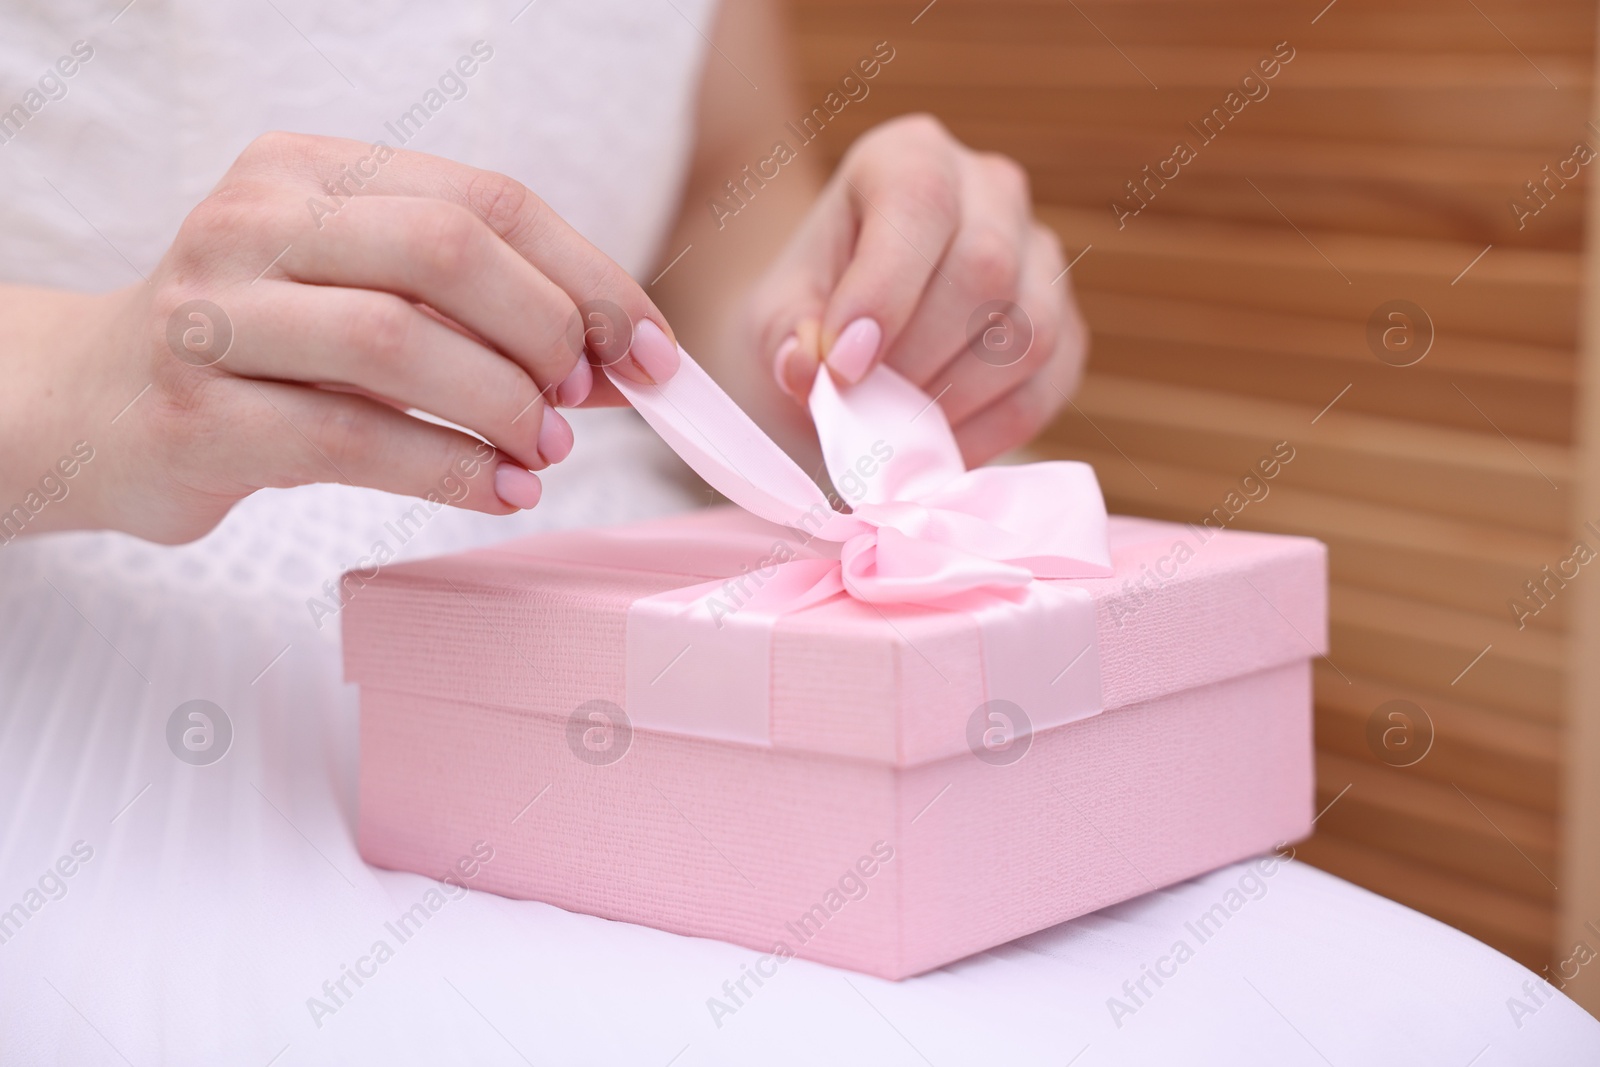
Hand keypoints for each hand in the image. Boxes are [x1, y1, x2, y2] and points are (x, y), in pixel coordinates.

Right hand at [29, 131, 679, 543]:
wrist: (87, 407)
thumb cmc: (257, 352)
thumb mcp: (360, 299)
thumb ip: (476, 313)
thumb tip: (619, 359)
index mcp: (310, 170)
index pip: (487, 200)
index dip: (589, 276)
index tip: (649, 349)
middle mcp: (256, 221)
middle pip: (448, 250)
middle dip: (547, 330)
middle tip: (584, 397)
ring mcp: (216, 312)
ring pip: (397, 339)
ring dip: (502, 404)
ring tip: (544, 450)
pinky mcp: (196, 413)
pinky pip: (353, 438)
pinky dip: (452, 469)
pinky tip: (499, 491)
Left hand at [740, 114, 1085, 465]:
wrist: (845, 344)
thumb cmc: (809, 316)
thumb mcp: (772, 319)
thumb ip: (782, 339)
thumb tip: (807, 367)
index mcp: (910, 156)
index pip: (919, 199)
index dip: (884, 290)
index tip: (841, 367)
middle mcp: (990, 188)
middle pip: (984, 267)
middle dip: (917, 357)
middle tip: (864, 407)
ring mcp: (1041, 256)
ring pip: (1028, 332)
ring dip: (953, 399)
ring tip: (893, 427)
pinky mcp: (1066, 328)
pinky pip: (1047, 386)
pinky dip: (988, 432)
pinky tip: (935, 446)